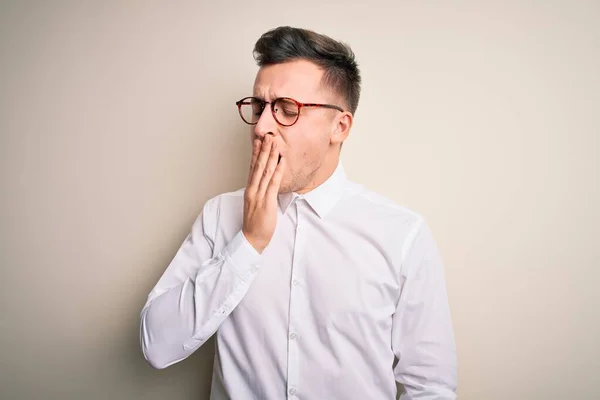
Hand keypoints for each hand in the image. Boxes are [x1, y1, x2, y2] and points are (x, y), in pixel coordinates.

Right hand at [242, 136, 285, 252]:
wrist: (251, 238)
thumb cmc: (255, 223)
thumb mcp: (255, 204)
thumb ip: (259, 192)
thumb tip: (264, 183)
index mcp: (249, 189)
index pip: (252, 168)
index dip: (255, 153)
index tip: (258, 141)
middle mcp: (252, 190)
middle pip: (258, 166)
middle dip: (263, 150)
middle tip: (267, 136)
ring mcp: (259, 195)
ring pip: (265, 172)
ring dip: (270, 156)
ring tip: (274, 143)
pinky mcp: (266, 202)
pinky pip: (273, 184)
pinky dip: (278, 171)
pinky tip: (281, 162)